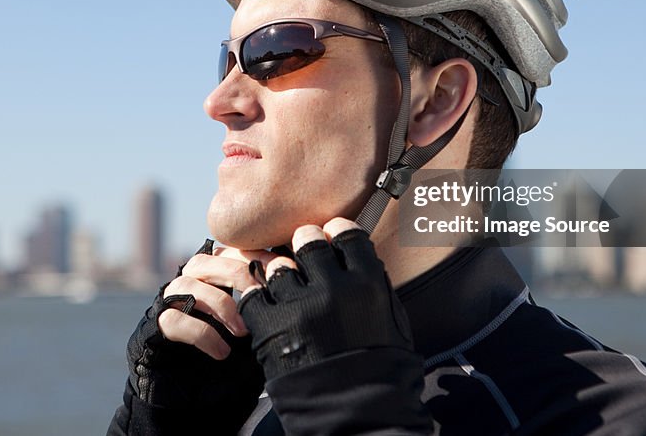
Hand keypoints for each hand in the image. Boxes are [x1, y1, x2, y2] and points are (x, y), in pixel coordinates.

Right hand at [124, 239, 264, 425]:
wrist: (190, 389)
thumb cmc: (229, 351)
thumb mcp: (254, 326)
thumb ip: (268, 306)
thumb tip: (301, 288)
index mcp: (214, 274)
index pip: (233, 251)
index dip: (256, 256)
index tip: (282, 270)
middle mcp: (189, 281)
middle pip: (207, 259)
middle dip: (238, 274)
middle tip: (261, 295)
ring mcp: (170, 303)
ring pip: (187, 284)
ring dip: (220, 304)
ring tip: (243, 330)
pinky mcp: (157, 327)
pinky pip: (175, 320)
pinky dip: (203, 334)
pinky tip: (222, 351)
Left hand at [238, 218, 415, 381]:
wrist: (357, 414)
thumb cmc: (379, 368)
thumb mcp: (392, 317)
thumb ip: (372, 281)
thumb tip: (355, 253)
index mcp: (367, 281)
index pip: (345, 233)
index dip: (335, 233)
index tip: (330, 236)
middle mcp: (333, 287)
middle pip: (308, 241)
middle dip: (305, 245)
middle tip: (305, 256)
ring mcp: (299, 305)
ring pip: (278, 266)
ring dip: (282, 274)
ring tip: (288, 291)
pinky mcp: (271, 325)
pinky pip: (253, 294)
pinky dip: (258, 298)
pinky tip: (268, 307)